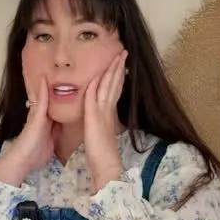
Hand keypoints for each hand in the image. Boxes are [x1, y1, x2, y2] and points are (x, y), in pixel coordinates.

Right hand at [0, 75, 58, 184]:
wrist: (21, 162)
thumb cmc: (35, 155)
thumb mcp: (52, 142)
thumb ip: (58, 134)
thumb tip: (68, 131)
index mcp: (48, 121)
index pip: (58, 105)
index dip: (65, 95)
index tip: (73, 84)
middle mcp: (42, 115)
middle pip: (52, 97)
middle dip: (56, 85)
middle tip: (64, 69)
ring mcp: (38, 115)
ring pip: (46, 96)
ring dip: (49, 83)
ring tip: (53, 68)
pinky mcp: (35, 117)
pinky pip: (41, 101)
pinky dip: (43, 90)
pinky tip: (45, 78)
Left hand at [84, 48, 127, 187]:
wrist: (106, 166)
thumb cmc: (101, 154)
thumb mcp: (101, 133)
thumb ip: (101, 122)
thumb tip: (100, 117)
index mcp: (109, 113)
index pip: (114, 90)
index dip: (118, 76)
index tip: (121, 64)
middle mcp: (108, 110)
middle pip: (115, 83)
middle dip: (119, 67)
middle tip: (123, 52)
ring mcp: (103, 112)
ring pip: (109, 86)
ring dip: (113, 70)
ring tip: (118, 56)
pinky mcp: (96, 117)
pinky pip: (96, 96)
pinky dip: (97, 84)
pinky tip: (97, 74)